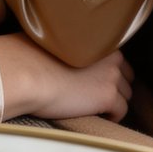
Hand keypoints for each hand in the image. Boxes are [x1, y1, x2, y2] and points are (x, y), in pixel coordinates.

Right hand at [0, 33, 132, 121]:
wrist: (26, 72)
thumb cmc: (30, 54)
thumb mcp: (54, 39)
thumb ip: (72, 42)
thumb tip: (67, 49)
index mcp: (96, 37)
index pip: (115, 55)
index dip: (106, 68)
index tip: (94, 76)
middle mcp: (109, 53)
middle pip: (126, 74)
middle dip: (114, 84)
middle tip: (95, 92)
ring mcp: (111, 74)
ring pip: (126, 93)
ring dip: (113, 99)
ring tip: (93, 104)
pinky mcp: (108, 95)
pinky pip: (121, 110)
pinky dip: (112, 114)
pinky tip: (95, 113)